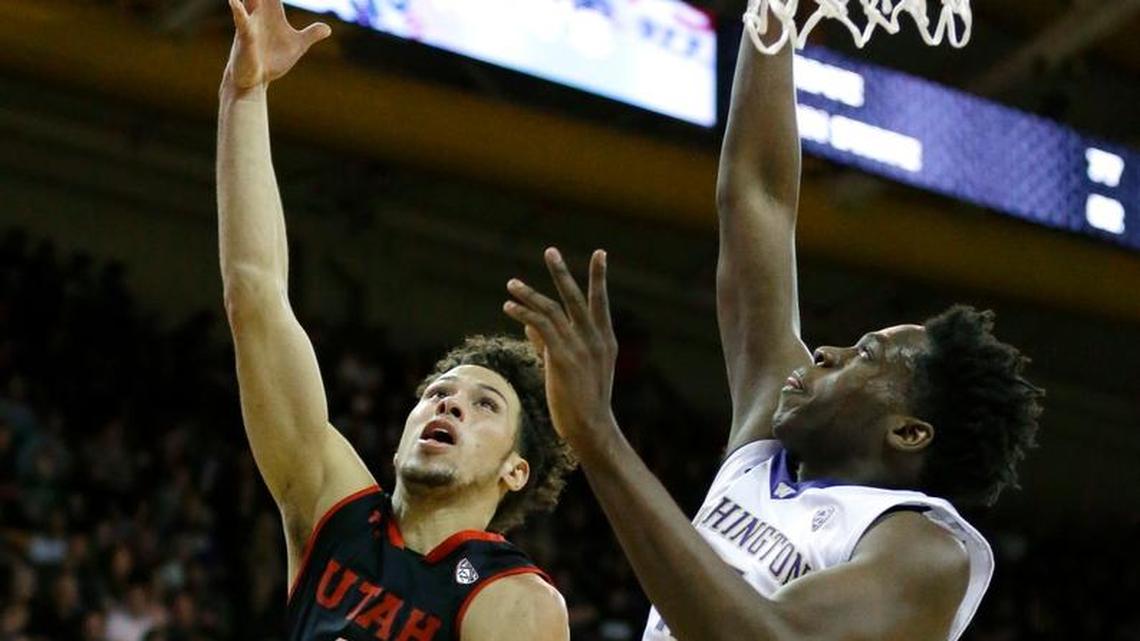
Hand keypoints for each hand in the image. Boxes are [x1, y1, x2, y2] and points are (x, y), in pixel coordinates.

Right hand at [224, 0, 330, 89]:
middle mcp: (258, 13)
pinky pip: (240, 21)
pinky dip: (239, 11)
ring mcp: (249, 23)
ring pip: (247, 0)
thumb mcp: (296, 47)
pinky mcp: (244, 38)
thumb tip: (328, 28)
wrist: (255, 81)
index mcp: (271, 12)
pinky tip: (235, 2)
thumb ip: (310, 34)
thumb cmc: (272, 61)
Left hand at [504, 248, 617, 443]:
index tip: (601, 253)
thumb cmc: (582, 402)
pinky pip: (540, 327)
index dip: (599, 277)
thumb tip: (529, 326)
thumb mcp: (573, 368)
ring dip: (529, 294)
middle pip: (577, 297)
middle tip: (550, 251)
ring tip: (511, 283)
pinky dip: (523, 314)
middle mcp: (595, 339)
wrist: (590, 427)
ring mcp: (580, 347)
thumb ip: (550, 343)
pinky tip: (509, 308)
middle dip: (561, 273)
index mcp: (605, 340)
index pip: (600, 302)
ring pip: (552, 310)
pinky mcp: (562, 357)